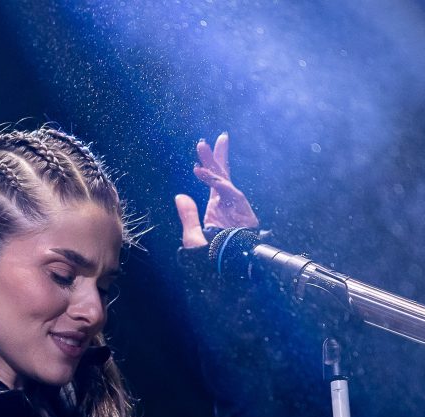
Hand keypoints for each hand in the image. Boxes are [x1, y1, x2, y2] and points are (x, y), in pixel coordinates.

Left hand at [175, 132, 259, 248]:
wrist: (227, 271)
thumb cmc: (210, 259)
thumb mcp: (194, 236)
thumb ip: (188, 216)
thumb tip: (180, 196)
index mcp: (218, 206)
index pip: (215, 180)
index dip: (211, 163)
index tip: (204, 147)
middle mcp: (228, 204)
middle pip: (224, 175)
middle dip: (217, 156)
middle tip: (214, 138)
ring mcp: (237, 209)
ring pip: (225, 181)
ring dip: (213, 165)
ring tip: (202, 149)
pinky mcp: (245, 215)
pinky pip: (230, 194)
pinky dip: (217, 183)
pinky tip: (203, 174)